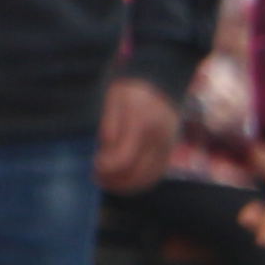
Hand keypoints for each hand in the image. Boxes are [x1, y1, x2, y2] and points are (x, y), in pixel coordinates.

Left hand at [99, 74, 183, 193]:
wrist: (161, 79)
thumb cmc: (131, 90)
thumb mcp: (113, 102)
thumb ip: (109, 128)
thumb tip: (105, 156)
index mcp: (141, 125)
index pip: (123, 160)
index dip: (106, 169)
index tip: (95, 166)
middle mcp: (158, 138)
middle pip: (136, 174)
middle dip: (113, 181)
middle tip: (96, 177)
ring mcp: (167, 145)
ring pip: (148, 178)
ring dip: (125, 185)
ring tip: (107, 181)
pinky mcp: (169, 149)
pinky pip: (156, 173)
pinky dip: (139, 181)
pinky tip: (122, 179)